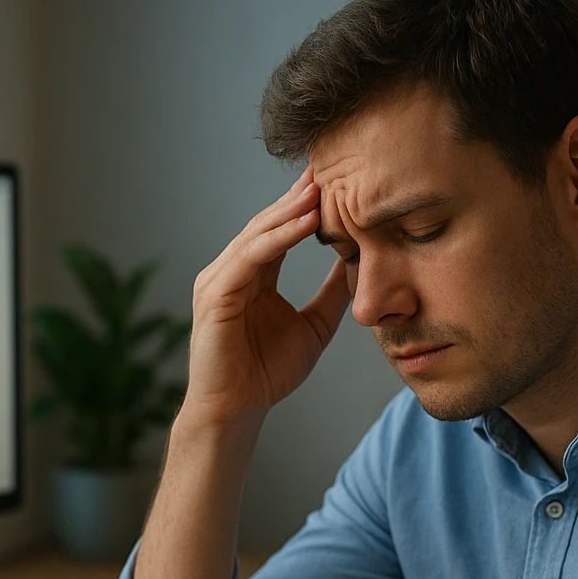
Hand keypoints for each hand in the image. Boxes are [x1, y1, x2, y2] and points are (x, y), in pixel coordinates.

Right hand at [183, 168, 352, 424]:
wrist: (236, 412)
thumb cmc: (266, 374)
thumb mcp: (314, 326)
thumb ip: (331, 295)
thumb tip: (362, 267)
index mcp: (252, 275)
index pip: (280, 229)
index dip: (307, 205)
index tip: (339, 180)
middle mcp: (231, 270)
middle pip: (268, 222)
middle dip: (300, 195)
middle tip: (331, 165)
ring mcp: (218, 279)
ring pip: (258, 233)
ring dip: (291, 209)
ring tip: (323, 187)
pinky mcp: (215, 294)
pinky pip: (251, 257)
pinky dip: (279, 238)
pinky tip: (307, 222)